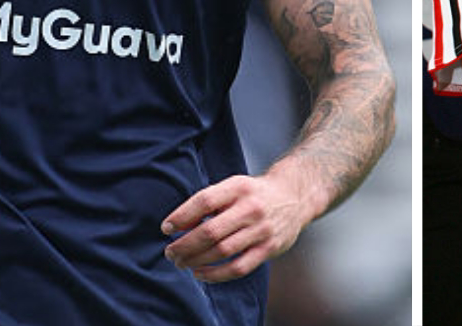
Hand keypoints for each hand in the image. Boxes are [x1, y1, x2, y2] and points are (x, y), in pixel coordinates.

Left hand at [162, 172, 314, 281]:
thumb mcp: (234, 186)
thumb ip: (209, 202)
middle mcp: (251, 208)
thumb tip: (178, 225)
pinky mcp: (269, 248)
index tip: (166, 228)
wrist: (295, 196)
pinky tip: (201, 274)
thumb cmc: (254, 194)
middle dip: (185, 245)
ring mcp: (262, 229)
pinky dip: (216, 274)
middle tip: (170, 252)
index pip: (205, 201)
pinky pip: (238, 267)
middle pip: (211, 231)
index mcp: (239, 187)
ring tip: (182, 263)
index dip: (182, 216)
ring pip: (222, 251)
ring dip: (196, 260)